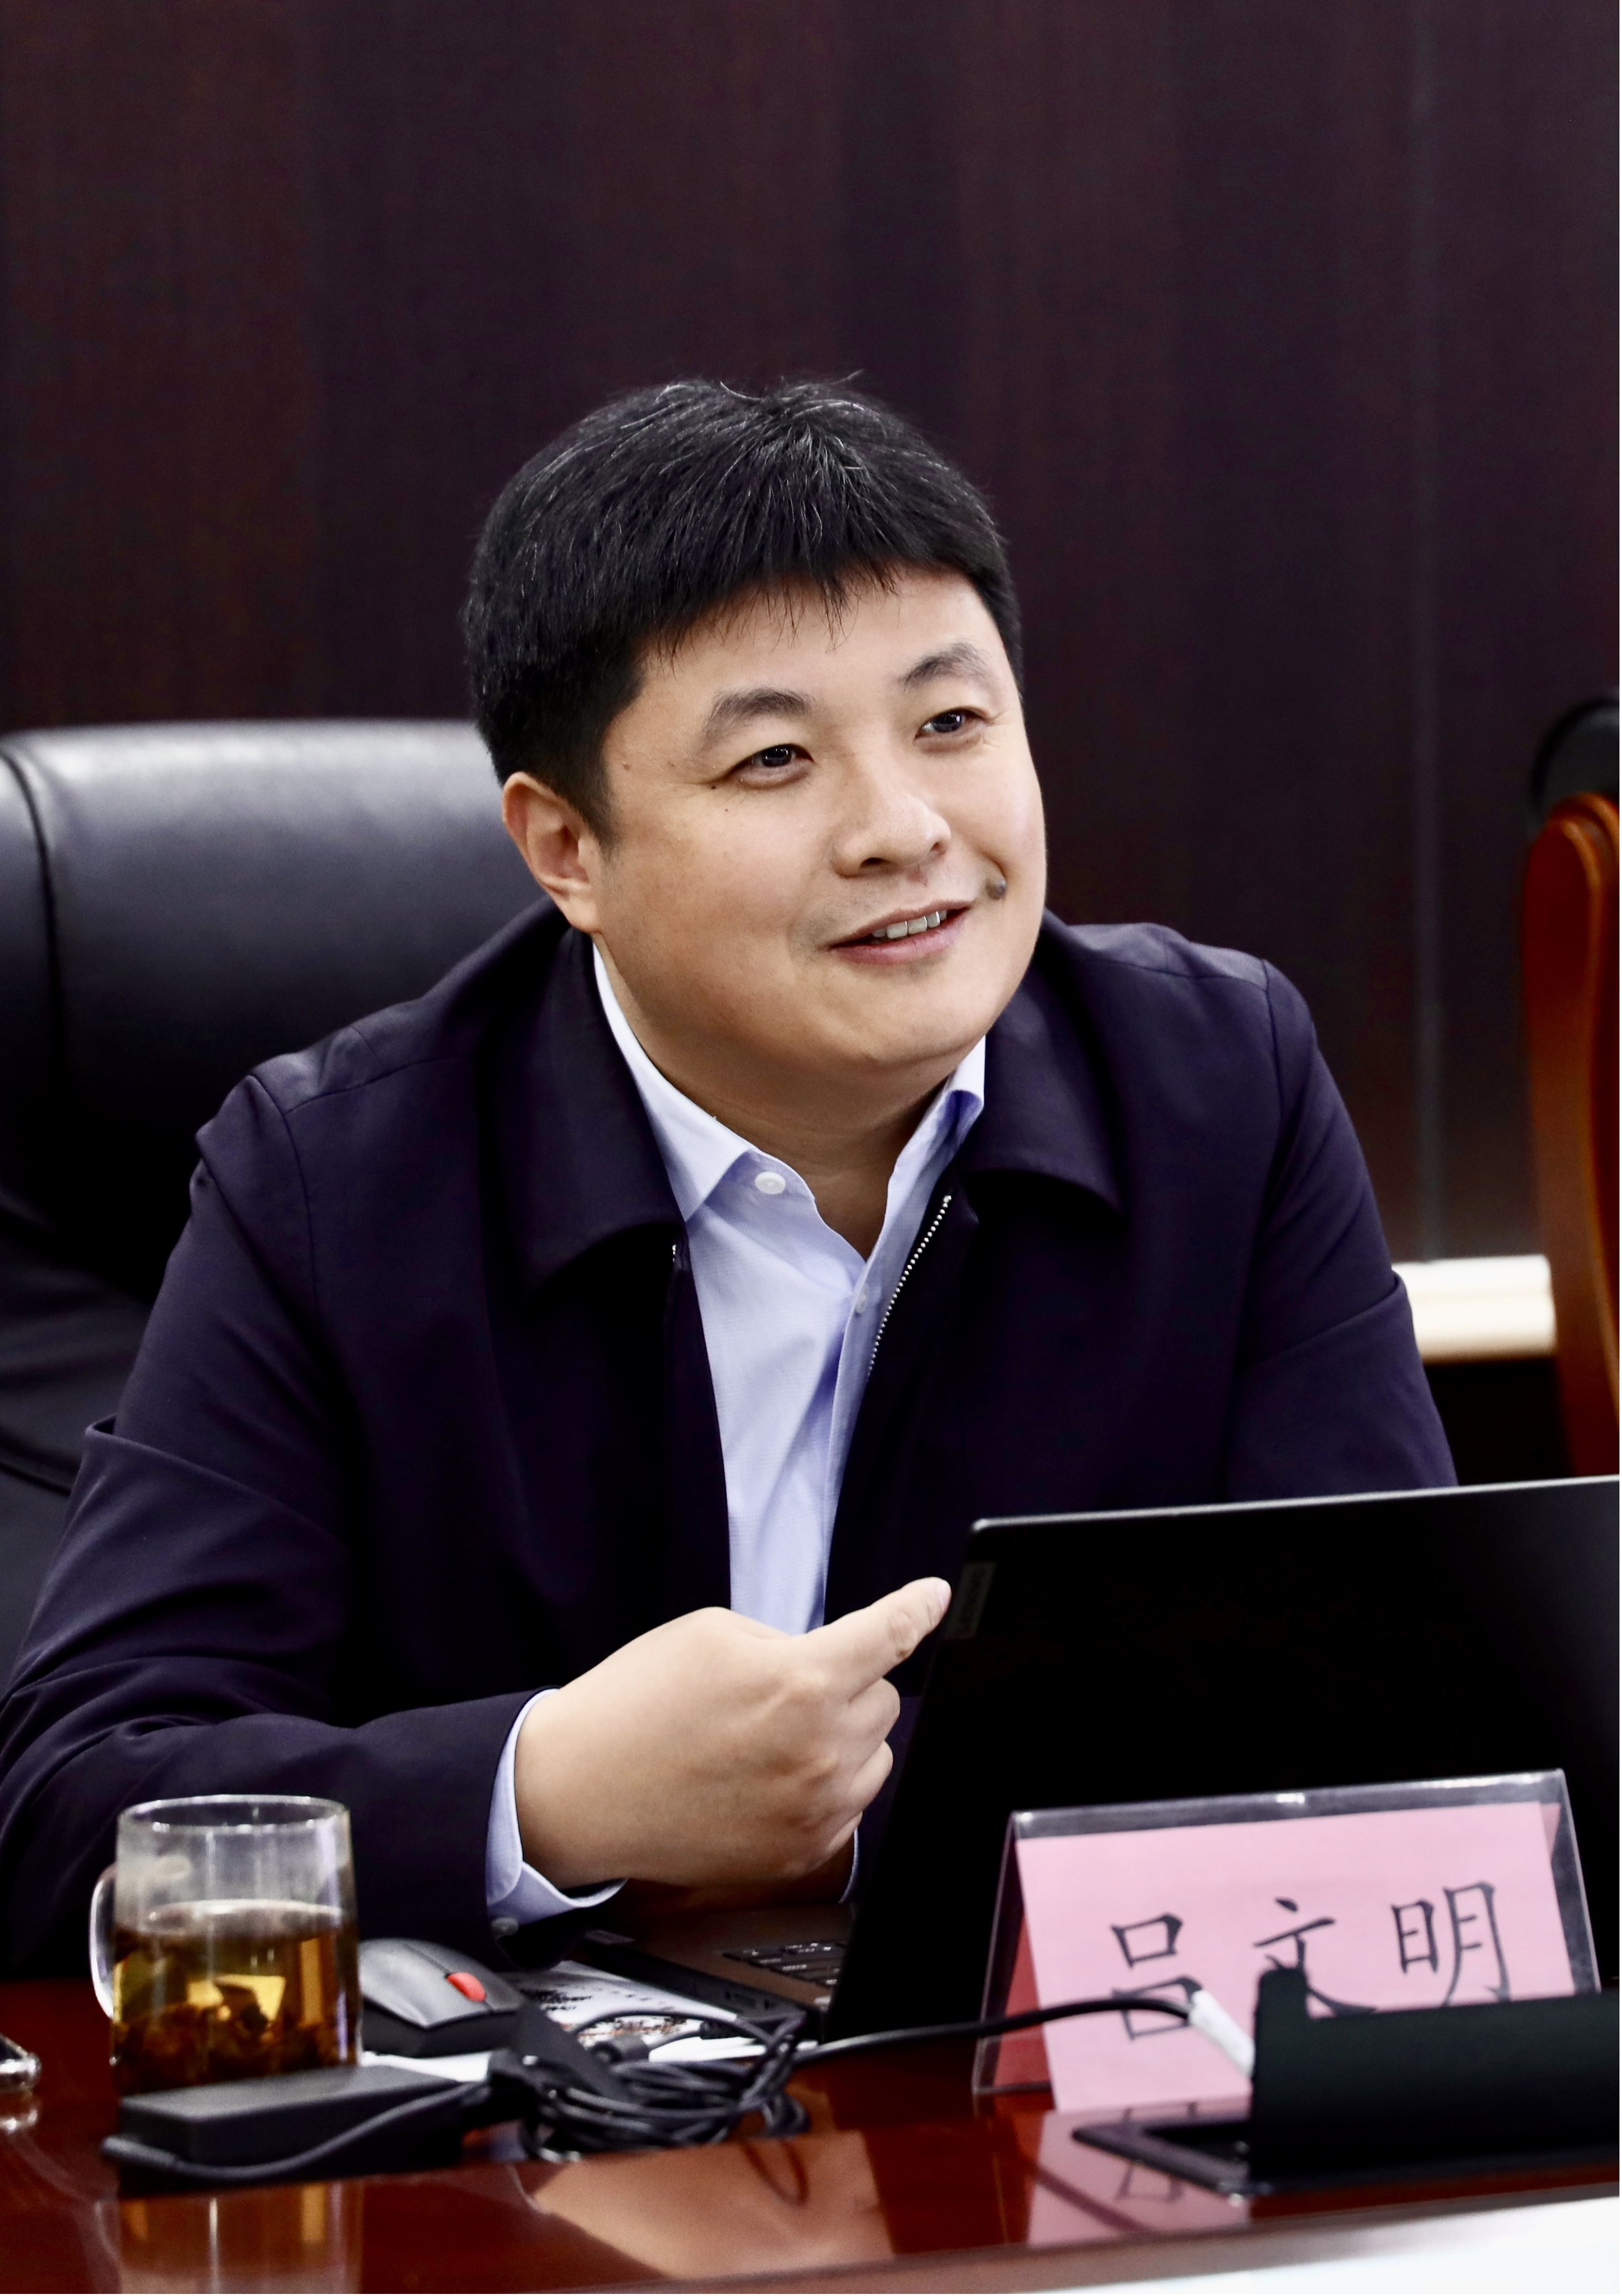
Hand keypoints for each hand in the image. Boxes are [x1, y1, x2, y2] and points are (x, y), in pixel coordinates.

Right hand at [511, 1578, 950, 1890]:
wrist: (580, 1793)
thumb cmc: (637, 1704)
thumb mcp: (712, 1634)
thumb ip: (788, 1642)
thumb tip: (833, 1660)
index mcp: (800, 1683)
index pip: (889, 1636)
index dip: (918, 1609)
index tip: (936, 1596)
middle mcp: (820, 1752)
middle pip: (882, 1700)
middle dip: (845, 1686)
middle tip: (779, 1693)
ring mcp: (814, 1811)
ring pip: (873, 1756)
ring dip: (839, 1740)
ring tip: (766, 1741)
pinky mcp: (801, 1853)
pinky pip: (848, 1806)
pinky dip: (821, 1786)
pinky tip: (762, 1780)